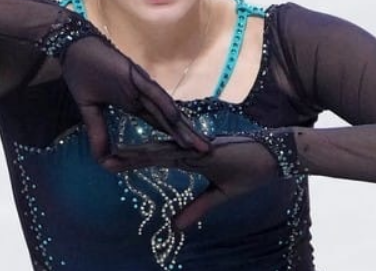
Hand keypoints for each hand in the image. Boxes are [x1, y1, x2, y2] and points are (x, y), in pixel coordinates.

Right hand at [61, 36, 210, 162]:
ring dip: (181, 126)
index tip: (190, 153)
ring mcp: (140, 85)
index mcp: (134, 104)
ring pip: (165, 109)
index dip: (174, 138)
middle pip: (169, 120)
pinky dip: (163, 105)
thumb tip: (102, 160)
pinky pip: (151, 92)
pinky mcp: (133, 74)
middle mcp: (142, 96)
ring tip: (197, 143)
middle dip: (186, 136)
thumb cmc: (82, 74)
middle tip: (206, 152)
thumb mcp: (90, 111)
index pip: (160, 124)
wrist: (72, 48)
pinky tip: (176, 118)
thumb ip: (98, 133)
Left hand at [105, 132, 293, 229]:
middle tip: (101, 157)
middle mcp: (188, 150)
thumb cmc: (251, 171)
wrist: (274, 156)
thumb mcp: (220, 195)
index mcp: (189, 158)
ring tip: (114, 155)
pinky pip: (181, 152)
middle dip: (127, 157)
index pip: (156, 158)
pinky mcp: (207, 150)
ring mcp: (196, 149)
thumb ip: (197, 208)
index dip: (135, 160)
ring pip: (160, 150)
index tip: (112, 162)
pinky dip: (162, 152)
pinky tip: (146, 151)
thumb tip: (175, 227)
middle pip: (151, 152)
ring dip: (137, 154)